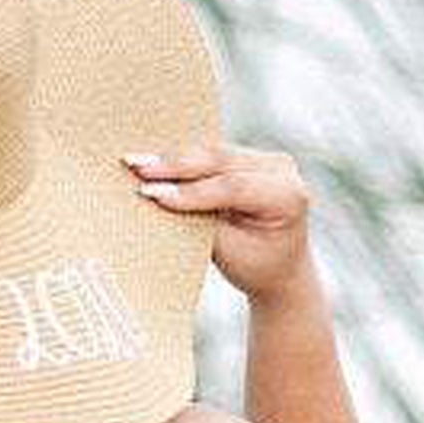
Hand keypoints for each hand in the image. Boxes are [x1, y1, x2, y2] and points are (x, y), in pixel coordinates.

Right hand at [124, 142, 316, 303]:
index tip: (151, 193)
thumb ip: (199, 222)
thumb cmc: (257, 267)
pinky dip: (183, 160)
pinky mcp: (251, 157)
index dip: (190, 190)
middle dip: (175, 166)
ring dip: (173, 159)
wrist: (281, 270)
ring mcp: (268, 159)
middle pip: (221, 161)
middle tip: (135, 166)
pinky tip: (154, 160)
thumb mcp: (230, 252)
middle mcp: (283, 170)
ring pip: (213, 153)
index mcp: (288, 196)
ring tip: (136, 162)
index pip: (233, 187)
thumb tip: (159, 197)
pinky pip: (213, 154)